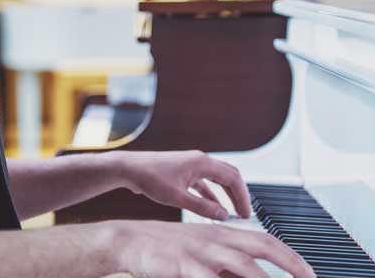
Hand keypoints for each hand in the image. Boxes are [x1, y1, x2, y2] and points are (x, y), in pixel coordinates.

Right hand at [108, 220, 315, 277]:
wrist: (129, 241)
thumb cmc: (167, 250)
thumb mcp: (201, 254)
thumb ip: (227, 269)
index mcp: (222, 234)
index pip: (265, 240)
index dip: (291, 256)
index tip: (309, 273)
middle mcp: (216, 239)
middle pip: (261, 247)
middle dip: (291, 264)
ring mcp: (200, 252)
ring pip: (242, 265)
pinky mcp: (183, 266)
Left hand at [116, 150, 250, 219]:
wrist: (129, 168)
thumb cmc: (149, 177)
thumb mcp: (177, 197)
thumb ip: (202, 206)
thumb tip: (223, 214)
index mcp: (201, 162)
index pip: (232, 177)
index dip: (242, 196)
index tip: (246, 212)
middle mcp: (199, 161)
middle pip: (228, 176)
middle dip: (238, 194)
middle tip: (245, 213)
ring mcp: (191, 165)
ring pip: (217, 179)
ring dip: (226, 194)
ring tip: (233, 211)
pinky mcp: (184, 172)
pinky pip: (204, 183)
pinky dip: (212, 194)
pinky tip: (214, 207)